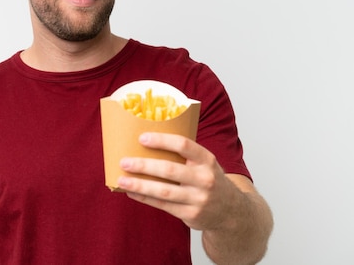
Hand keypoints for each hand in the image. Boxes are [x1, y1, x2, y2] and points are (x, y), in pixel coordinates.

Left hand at [116, 132, 245, 230]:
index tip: (142, 138)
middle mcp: (205, 179)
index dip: (162, 141)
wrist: (231, 211)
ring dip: (140, 185)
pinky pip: (163, 206)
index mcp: (207, 160)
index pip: (184, 145)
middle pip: (169, 170)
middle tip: (125, 162)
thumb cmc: (209, 179)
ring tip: (122, 180)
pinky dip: (145, 198)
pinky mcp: (191, 215)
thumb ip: (185, 154)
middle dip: (144, 166)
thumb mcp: (205, 163)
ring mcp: (198, 199)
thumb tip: (147, 141)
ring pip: (164, 191)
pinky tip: (132, 192)